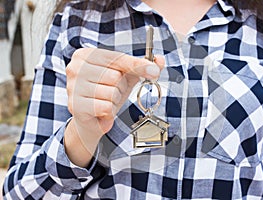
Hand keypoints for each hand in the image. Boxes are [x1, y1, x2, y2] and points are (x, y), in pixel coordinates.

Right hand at [64, 48, 163, 166]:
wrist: (92, 118)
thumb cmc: (107, 92)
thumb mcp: (126, 76)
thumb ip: (142, 66)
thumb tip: (159, 61)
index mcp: (86, 55)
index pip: (118, 58)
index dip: (137, 65)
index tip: (153, 71)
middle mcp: (76, 68)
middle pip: (115, 76)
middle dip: (119, 87)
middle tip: (110, 92)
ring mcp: (73, 86)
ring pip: (111, 92)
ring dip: (114, 101)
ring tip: (105, 101)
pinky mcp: (75, 105)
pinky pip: (105, 106)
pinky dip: (109, 111)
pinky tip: (101, 110)